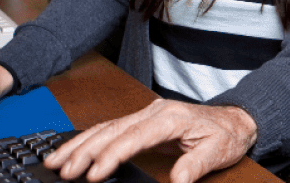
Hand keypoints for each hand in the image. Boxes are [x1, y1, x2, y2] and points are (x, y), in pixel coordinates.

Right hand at [44, 99, 257, 182]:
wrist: (234, 120)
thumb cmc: (225, 135)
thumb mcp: (216, 152)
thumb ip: (194, 166)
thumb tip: (175, 182)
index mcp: (170, 118)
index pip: (134, 136)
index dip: (112, 155)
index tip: (94, 174)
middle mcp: (154, 112)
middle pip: (112, 130)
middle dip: (85, 150)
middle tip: (63, 171)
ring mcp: (147, 114)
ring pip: (106, 127)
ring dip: (80, 144)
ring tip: (55, 161)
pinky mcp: (143, 121)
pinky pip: (110, 128)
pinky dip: (89, 139)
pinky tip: (72, 150)